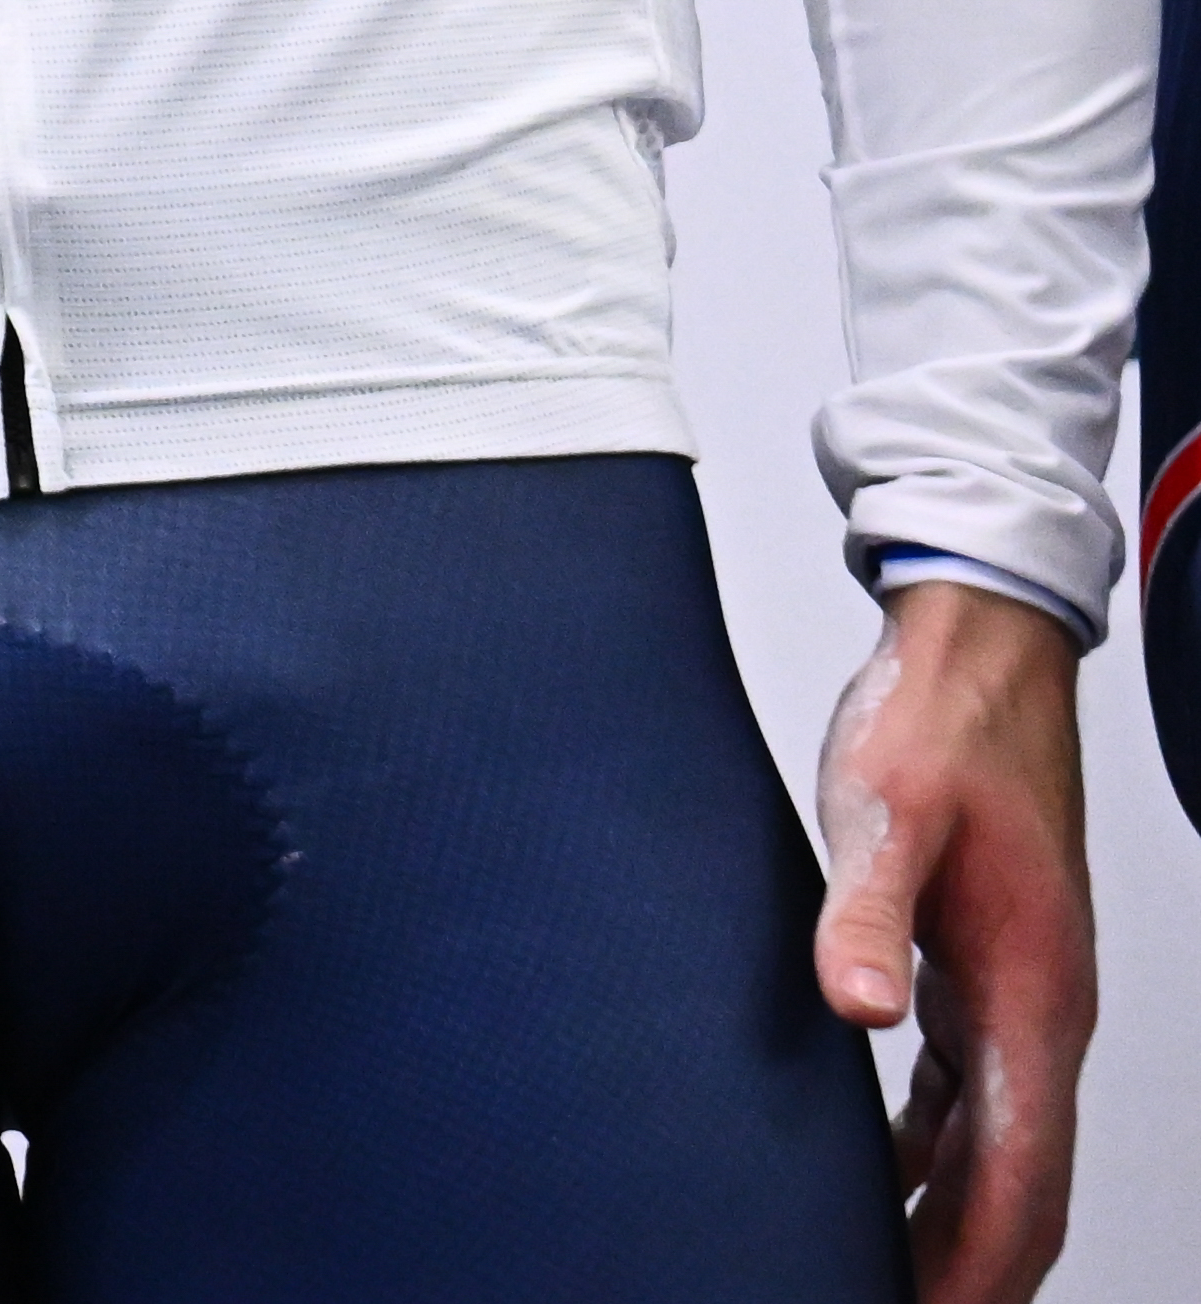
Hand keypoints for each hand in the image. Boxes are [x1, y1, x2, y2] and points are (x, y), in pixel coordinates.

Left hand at [814, 580, 1094, 1300]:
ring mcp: (1014, 1000)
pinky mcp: (977, 975)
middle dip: (965, 1268)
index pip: (1021, 1178)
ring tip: (872, 1274)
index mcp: (1035, 999)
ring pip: (990, 1150)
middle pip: (1015, 1186)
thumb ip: (867, 911)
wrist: (973, 656)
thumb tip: (860, 1007)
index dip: (978, 1265)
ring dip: (943, 1220)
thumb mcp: (884, 813)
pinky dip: (926, 1156)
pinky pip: (962, 1101)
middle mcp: (1039, 1017)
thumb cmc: (934, 726)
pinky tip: (867, 1180)